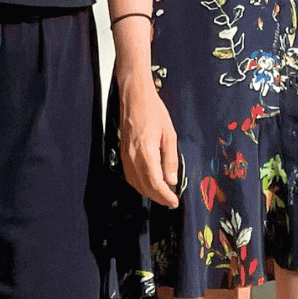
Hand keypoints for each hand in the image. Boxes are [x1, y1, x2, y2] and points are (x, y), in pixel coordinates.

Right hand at [118, 84, 181, 209]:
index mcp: (146, 151)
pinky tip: (149, 183)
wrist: (134, 96)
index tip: (174, 202)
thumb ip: (170, 160)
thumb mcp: (170, 134)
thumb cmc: (153, 111)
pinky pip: (130, 175)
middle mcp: (133, 156)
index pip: (156, 183)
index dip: (165, 196)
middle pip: (145, 187)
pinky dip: (140, 184)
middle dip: (158, 197)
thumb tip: (172, 181)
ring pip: (135, 183)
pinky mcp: (123, 153)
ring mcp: (125, 155)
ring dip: (149, 193)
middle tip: (171, 201)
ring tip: (162, 195)